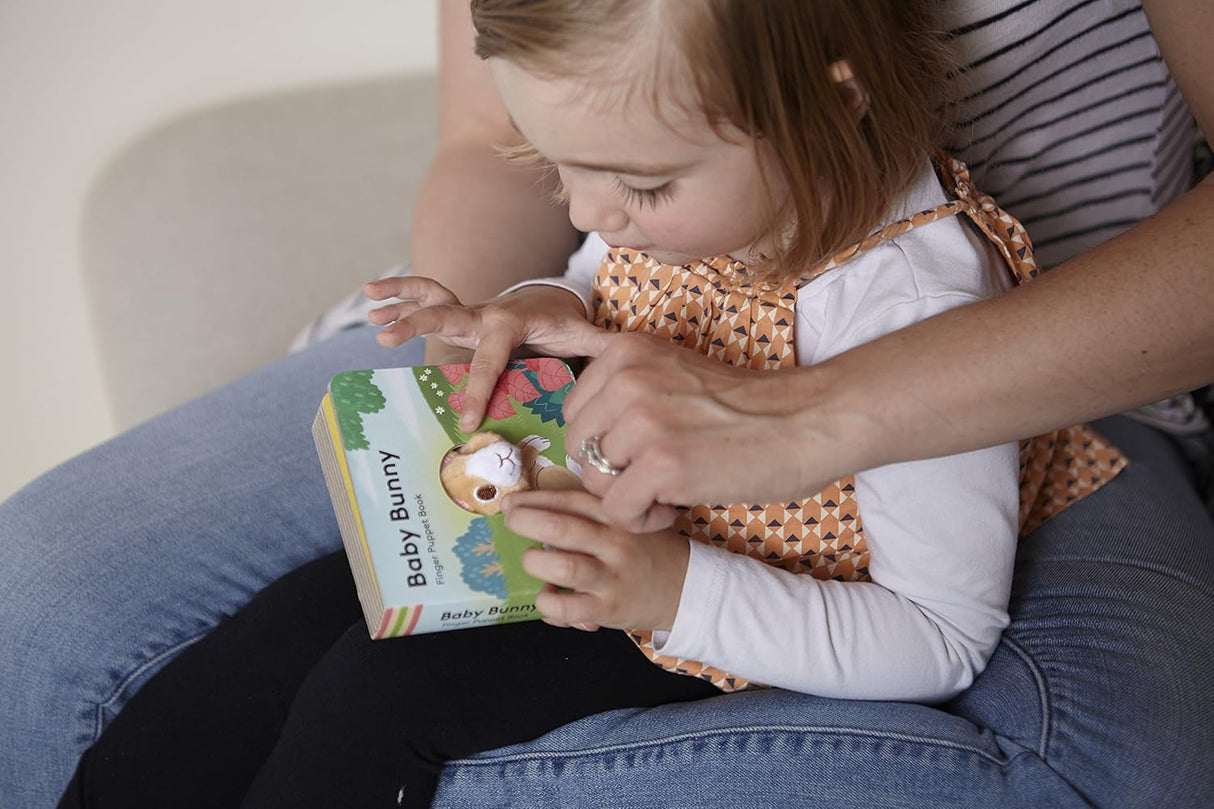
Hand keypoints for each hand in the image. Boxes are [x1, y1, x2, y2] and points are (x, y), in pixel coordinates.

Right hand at [365, 276, 610, 429]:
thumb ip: (600, 351)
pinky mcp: (458, 313)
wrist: (550, 298)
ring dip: (399, 303)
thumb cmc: (564, 322)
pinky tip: (372, 300)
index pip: (491, 360)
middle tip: (390, 339)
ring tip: (371, 315)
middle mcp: (484, 313)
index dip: (478, 391)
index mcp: (511, 324)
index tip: (465, 422)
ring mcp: (468, 311)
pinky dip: (399, 294)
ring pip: (431, 300)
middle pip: (448, 316)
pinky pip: (426, 297)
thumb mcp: (583, 335)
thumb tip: (626, 364)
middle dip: (420, 326)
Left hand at [501, 489, 689, 631]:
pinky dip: (548, 604)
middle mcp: (615, 543)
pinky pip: (568, 608)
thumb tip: (534, 508)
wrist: (689, 588)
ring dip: (536, 563)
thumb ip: (592, 512)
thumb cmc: (649, 550)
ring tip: (533, 561)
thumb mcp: (631, 520)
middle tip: (512, 521)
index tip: (512, 501)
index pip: (571, 499)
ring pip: (564, 567)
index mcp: (618, 516)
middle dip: (527, 521)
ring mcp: (612, 577)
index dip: (535, 498)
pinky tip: (548, 597)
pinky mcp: (608, 609)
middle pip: (563, 528)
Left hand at [566, 332, 851, 531]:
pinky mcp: (662, 464)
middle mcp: (627, 379)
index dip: (605, 441)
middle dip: (610, 472)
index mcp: (626, 352)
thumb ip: (627, 392)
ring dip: (628, 497)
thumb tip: (585, 441)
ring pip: (594, 482)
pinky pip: (618, 510)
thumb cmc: (744, 406)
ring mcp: (643, 421)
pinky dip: (643, 519)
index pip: (575, 412)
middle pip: (579, 448)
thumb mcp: (672, 373)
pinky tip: (674, 508)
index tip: (642, 449)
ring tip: (667, 491)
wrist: (805, 420)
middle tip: (654, 476)